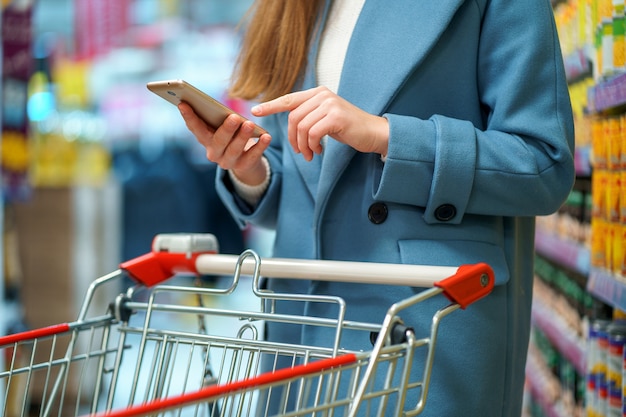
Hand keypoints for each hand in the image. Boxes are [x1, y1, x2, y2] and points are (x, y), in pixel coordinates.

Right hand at [178, 102, 270, 184]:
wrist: (245, 160)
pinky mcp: (243, 166)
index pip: (195, 128)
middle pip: (218, 141)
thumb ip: (217, 117)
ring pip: (234, 149)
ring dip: (242, 137)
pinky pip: (252, 156)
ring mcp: (228, 162)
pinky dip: (260, 146)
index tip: (183, 103)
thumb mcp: (222, 126)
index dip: (189, 117)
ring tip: (250, 124)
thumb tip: (210, 102)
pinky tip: (266, 136)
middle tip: (234, 117)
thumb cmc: (231, 135)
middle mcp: (213, 153)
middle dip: (226, 129)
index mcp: (205, 140)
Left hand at [251, 86, 388, 160]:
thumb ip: (309, 115)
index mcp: (318, 93)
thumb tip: (290, 123)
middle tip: (301, 153)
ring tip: (311, 154)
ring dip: (302, 146)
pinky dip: (312, 146)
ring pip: (301, 127)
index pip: (289, 99)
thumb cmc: (348, 128)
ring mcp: (329, 104)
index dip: (271, 106)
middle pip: (293, 118)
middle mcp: (323, 94)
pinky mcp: (335, 117)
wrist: (373, 133)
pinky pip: (312, 134)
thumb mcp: (325, 118)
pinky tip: (319, 152)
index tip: (255, 111)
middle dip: (292, 139)